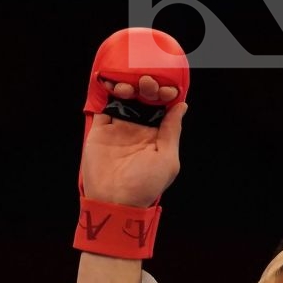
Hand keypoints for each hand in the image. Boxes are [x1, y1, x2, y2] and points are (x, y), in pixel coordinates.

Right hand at [82, 77, 184, 207]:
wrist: (114, 200)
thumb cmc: (145, 185)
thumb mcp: (167, 159)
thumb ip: (172, 130)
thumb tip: (182, 105)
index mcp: (156, 135)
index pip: (163, 107)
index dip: (165, 94)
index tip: (167, 89)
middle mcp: (138, 129)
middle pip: (144, 99)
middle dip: (147, 86)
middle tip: (147, 82)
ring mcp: (118, 128)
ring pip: (124, 99)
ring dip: (128, 87)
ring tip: (129, 88)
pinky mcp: (100, 129)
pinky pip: (103, 105)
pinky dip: (107, 92)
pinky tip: (114, 85)